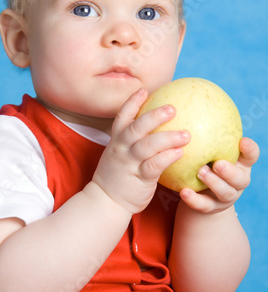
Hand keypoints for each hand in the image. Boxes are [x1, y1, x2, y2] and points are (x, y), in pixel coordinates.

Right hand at [92, 88, 190, 214]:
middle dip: (154, 116)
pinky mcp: (139, 178)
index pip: (122, 116)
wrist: (106, 201)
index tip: (145, 90)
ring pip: (147, 146)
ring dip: (167, 138)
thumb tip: (155, 127)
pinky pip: (154, 166)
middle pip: (136, 127)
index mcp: (117, 140)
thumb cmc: (119, 175)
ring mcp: (129, 163)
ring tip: (186, 134)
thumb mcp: (120, 154)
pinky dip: (167, 157)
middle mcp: (121, 148)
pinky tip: (181, 152)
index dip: (132, 102)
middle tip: (173, 108)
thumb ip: (134, 141)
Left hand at [179, 137, 259, 212]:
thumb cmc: (205, 161)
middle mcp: (237, 181)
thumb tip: (193, 97)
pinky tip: (183, 191)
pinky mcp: (211, 209)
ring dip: (213, 183)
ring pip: (224, 192)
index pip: (251, 156)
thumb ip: (206, 131)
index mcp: (240, 164)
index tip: (242, 140)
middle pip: (240, 178)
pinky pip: (203, 205)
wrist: (201, 194)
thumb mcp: (209, 147)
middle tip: (217, 163)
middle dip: (230, 171)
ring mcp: (226, 197)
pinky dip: (194, 199)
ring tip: (200, 172)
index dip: (250, 150)